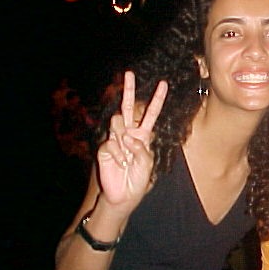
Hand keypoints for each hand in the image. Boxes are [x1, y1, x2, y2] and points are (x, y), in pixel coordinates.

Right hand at [96, 71, 167, 215]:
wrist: (123, 196)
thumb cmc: (138, 181)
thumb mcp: (148, 165)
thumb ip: (141, 149)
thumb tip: (127, 136)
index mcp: (143, 135)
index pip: (150, 114)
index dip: (157, 99)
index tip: (163, 84)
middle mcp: (129, 134)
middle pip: (128, 107)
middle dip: (129, 89)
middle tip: (129, 73)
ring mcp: (116, 139)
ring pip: (118, 122)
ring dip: (124, 139)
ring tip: (127, 157)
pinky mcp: (105, 148)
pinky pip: (111, 143)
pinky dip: (118, 155)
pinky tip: (120, 164)